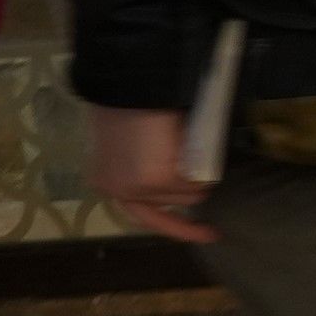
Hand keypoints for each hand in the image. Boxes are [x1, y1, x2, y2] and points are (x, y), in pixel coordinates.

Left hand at [89, 105, 216, 244]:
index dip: (176, 225)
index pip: (144, 215)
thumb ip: (144, 158)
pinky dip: (205, 163)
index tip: (208, 233)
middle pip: (173, 204)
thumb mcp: (131, 136)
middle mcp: (119, 190)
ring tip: (189, 140)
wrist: (132, 82)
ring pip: (191, 194)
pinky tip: (192, 141)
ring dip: (198, 172)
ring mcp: (139, 188)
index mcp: (107, 180)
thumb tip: (177, 167)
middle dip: (191, 190)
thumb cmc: (130, 100)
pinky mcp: (161, 180)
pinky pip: (200, 180)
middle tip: (208, 204)